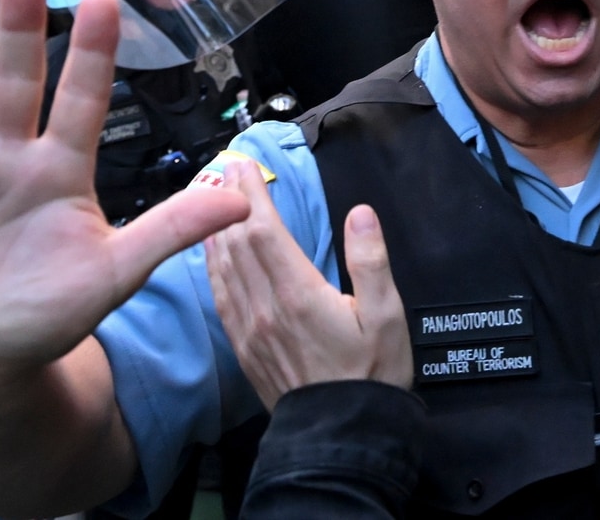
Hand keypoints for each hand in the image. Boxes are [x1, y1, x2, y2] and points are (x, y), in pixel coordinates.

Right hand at [0, 0, 249, 386]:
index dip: (91, 53)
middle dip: (17, 29)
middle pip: (13, 82)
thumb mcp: (115, 273)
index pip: (82, 99)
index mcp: (61, 170)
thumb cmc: (48, 318)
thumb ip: (171, 230)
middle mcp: (7, 158)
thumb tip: (241, 201)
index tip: (103, 1)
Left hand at [206, 164, 412, 407]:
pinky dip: (212, 266)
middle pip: (235, 242)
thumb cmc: (372, 375)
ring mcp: (249, 329)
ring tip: (213, 198)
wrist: (342, 435)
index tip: (245, 165)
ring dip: (214, 228)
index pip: (262, 230)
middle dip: (228, 201)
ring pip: (221, 267)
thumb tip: (360, 214)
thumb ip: (371, 261)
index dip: (249, 194)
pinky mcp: (244, 346)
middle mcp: (265, 307)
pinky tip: (212, 253)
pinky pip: (219, 297)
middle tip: (228, 169)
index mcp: (299, 294)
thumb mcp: (387, 315)